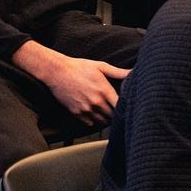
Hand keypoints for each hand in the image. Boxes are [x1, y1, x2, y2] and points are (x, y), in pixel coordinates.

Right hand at [11, 41, 127, 125]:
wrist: (56, 71)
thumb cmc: (79, 67)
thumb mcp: (101, 67)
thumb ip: (118, 72)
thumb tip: (133, 72)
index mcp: (104, 91)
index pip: (121, 106)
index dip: (125, 108)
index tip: (127, 107)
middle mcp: (96, 102)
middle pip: (113, 116)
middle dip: (117, 114)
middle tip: (118, 111)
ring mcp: (85, 109)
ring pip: (102, 122)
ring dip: (106, 119)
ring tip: (107, 113)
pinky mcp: (76, 113)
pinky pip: (89, 124)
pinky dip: (94, 122)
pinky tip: (96, 115)